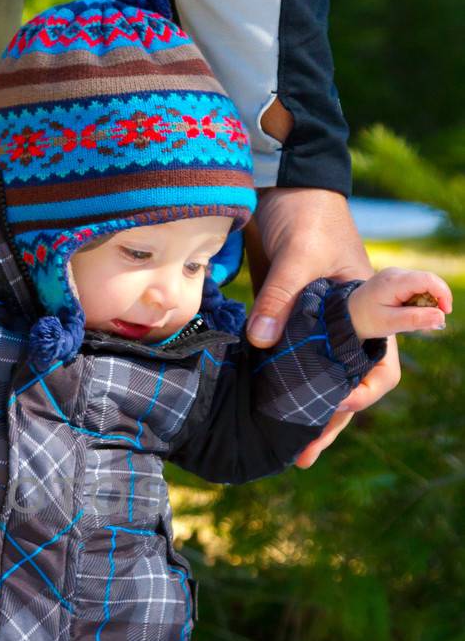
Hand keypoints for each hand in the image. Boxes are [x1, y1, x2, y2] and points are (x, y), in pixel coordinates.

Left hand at [244, 186, 400, 467]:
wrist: (281, 185)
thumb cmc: (305, 214)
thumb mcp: (296, 255)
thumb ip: (280, 296)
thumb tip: (262, 342)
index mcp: (367, 311)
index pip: (380, 366)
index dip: (361, 394)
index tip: (334, 411)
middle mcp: (347, 327)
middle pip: (348, 387)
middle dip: (329, 422)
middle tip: (301, 455)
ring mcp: (316, 328)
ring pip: (318, 383)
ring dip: (303, 415)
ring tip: (286, 455)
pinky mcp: (287, 324)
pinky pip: (289, 366)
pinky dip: (280, 391)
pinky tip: (259, 416)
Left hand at [347, 268, 450, 340]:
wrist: (346, 314)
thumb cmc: (366, 320)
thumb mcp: (389, 324)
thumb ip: (415, 320)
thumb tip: (441, 317)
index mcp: (393, 281)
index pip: (428, 280)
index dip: (442, 294)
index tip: (445, 312)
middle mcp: (396, 273)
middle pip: (428, 281)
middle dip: (434, 301)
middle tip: (426, 322)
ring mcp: (396, 274)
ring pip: (424, 285)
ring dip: (426, 302)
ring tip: (408, 318)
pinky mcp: (398, 279)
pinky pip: (417, 287)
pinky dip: (418, 300)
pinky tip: (405, 312)